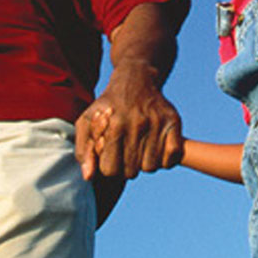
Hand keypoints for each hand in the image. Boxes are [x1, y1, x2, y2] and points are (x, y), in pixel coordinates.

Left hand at [75, 59, 182, 180]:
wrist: (135, 79)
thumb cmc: (108, 106)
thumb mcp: (87, 122)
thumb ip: (83, 151)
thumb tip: (89, 177)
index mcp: (114, 126)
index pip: (110, 170)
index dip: (109, 166)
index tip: (110, 156)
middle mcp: (137, 124)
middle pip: (131, 171)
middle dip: (126, 166)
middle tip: (125, 151)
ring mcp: (158, 122)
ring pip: (151, 167)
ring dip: (144, 163)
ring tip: (139, 149)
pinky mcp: (174, 121)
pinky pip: (172, 157)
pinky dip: (165, 159)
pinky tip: (155, 148)